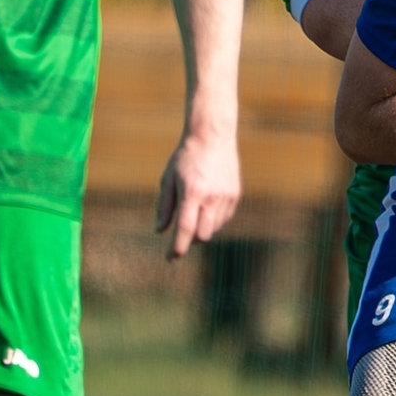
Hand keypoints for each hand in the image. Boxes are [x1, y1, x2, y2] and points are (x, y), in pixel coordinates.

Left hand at [156, 131, 241, 258]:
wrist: (213, 137)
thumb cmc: (186, 157)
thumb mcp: (168, 179)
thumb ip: (165, 206)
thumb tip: (159, 230)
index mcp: (192, 193)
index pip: (185, 229)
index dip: (177, 248)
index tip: (171, 258)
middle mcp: (211, 197)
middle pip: (202, 236)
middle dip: (191, 240)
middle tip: (181, 237)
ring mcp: (226, 197)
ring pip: (214, 229)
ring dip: (202, 230)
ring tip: (194, 216)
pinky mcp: (235, 195)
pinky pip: (224, 219)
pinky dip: (213, 221)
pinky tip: (206, 208)